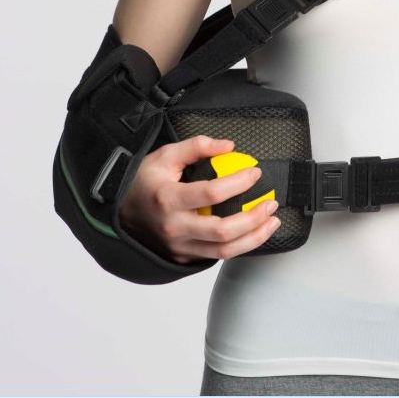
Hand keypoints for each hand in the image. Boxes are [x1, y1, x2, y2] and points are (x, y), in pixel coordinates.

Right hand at [118, 135, 281, 263]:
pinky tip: (254, 232)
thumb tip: (229, 146)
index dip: (238, 183)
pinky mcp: (182, 258)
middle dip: (254, 218)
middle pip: (222, 231)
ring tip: (272, 221)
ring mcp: (178, 247)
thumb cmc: (144, 181)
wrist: (119, 210)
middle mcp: (173, 227)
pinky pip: (216, 256)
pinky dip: (239, 247)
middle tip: (271, 203)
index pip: (211, 193)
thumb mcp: (166, 155)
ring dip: (254, 238)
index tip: (255, 173)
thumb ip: (198, 146)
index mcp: (168, 199)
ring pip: (223, 251)